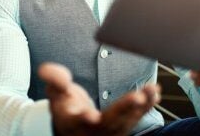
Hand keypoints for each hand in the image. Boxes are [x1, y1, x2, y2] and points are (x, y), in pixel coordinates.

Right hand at [39, 63, 160, 135]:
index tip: (90, 114)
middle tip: (136, 98)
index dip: (85, 118)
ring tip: (151, 90)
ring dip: (141, 106)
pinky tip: (154, 93)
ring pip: (127, 122)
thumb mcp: (55, 94)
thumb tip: (45, 70)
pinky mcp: (123, 127)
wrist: (76, 126)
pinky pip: (136, 118)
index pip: (79, 122)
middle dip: (124, 110)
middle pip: (109, 123)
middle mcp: (93, 130)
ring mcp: (110, 131)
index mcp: (72, 122)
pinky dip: (146, 106)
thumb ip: (53, 80)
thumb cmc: (65, 107)